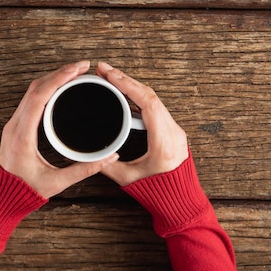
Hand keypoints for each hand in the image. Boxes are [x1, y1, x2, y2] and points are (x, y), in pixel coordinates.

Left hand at [0, 61, 118, 197]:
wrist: (1, 198)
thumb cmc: (24, 192)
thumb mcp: (57, 182)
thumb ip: (84, 170)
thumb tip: (110, 157)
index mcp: (22, 135)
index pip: (39, 96)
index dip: (59, 78)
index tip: (77, 69)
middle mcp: (15, 125)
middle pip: (36, 88)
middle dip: (60, 73)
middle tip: (82, 67)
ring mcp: (13, 124)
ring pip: (31, 91)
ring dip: (52, 78)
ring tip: (74, 73)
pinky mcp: (16, 126)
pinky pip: (29, 99)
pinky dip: (46, 88)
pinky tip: (60, 87)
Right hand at [96, 62, 188, 185]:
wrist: (181, 201)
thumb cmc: (159, 193)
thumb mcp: (128, 179)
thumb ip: (107, 165)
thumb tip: (89, 152)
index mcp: (164, 141)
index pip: (148, 103)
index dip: (127, 84)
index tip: (110, 74)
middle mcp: (173, 132)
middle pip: (150, 95)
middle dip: (125, 79)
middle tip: (104, 69)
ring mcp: (174, 130)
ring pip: (154, 98)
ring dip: (132, 86)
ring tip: (111, 77)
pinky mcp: (172, 131)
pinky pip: (156, 107)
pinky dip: (139, 96)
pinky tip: (125, 91)